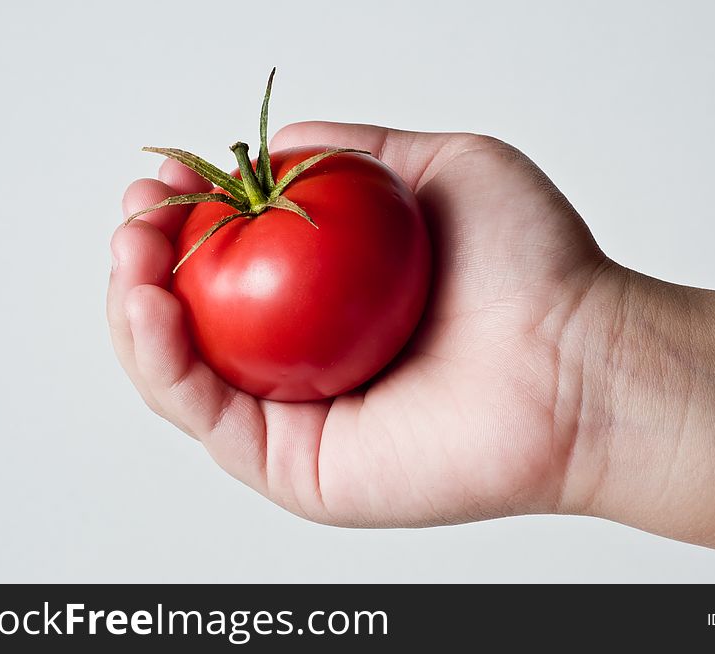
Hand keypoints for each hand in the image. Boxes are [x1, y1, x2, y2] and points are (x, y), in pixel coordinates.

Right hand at [108, 122, 611, 525]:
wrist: (582, 360)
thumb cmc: (533, 267)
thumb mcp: (438, 167)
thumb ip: (354, 153)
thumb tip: (276, 144)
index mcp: (331, 306)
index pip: (234, 263)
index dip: (192, 216)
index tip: (172, 172)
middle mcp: (307, 364)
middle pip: (195, 320)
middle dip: (148, 260)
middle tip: (139, 213)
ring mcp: (300, 419)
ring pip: (183, 371)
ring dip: (135, 307)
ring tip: (131, 249)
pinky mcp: (299, 470)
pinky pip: (208, 418)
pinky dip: (163, 362)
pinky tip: (151, 304)